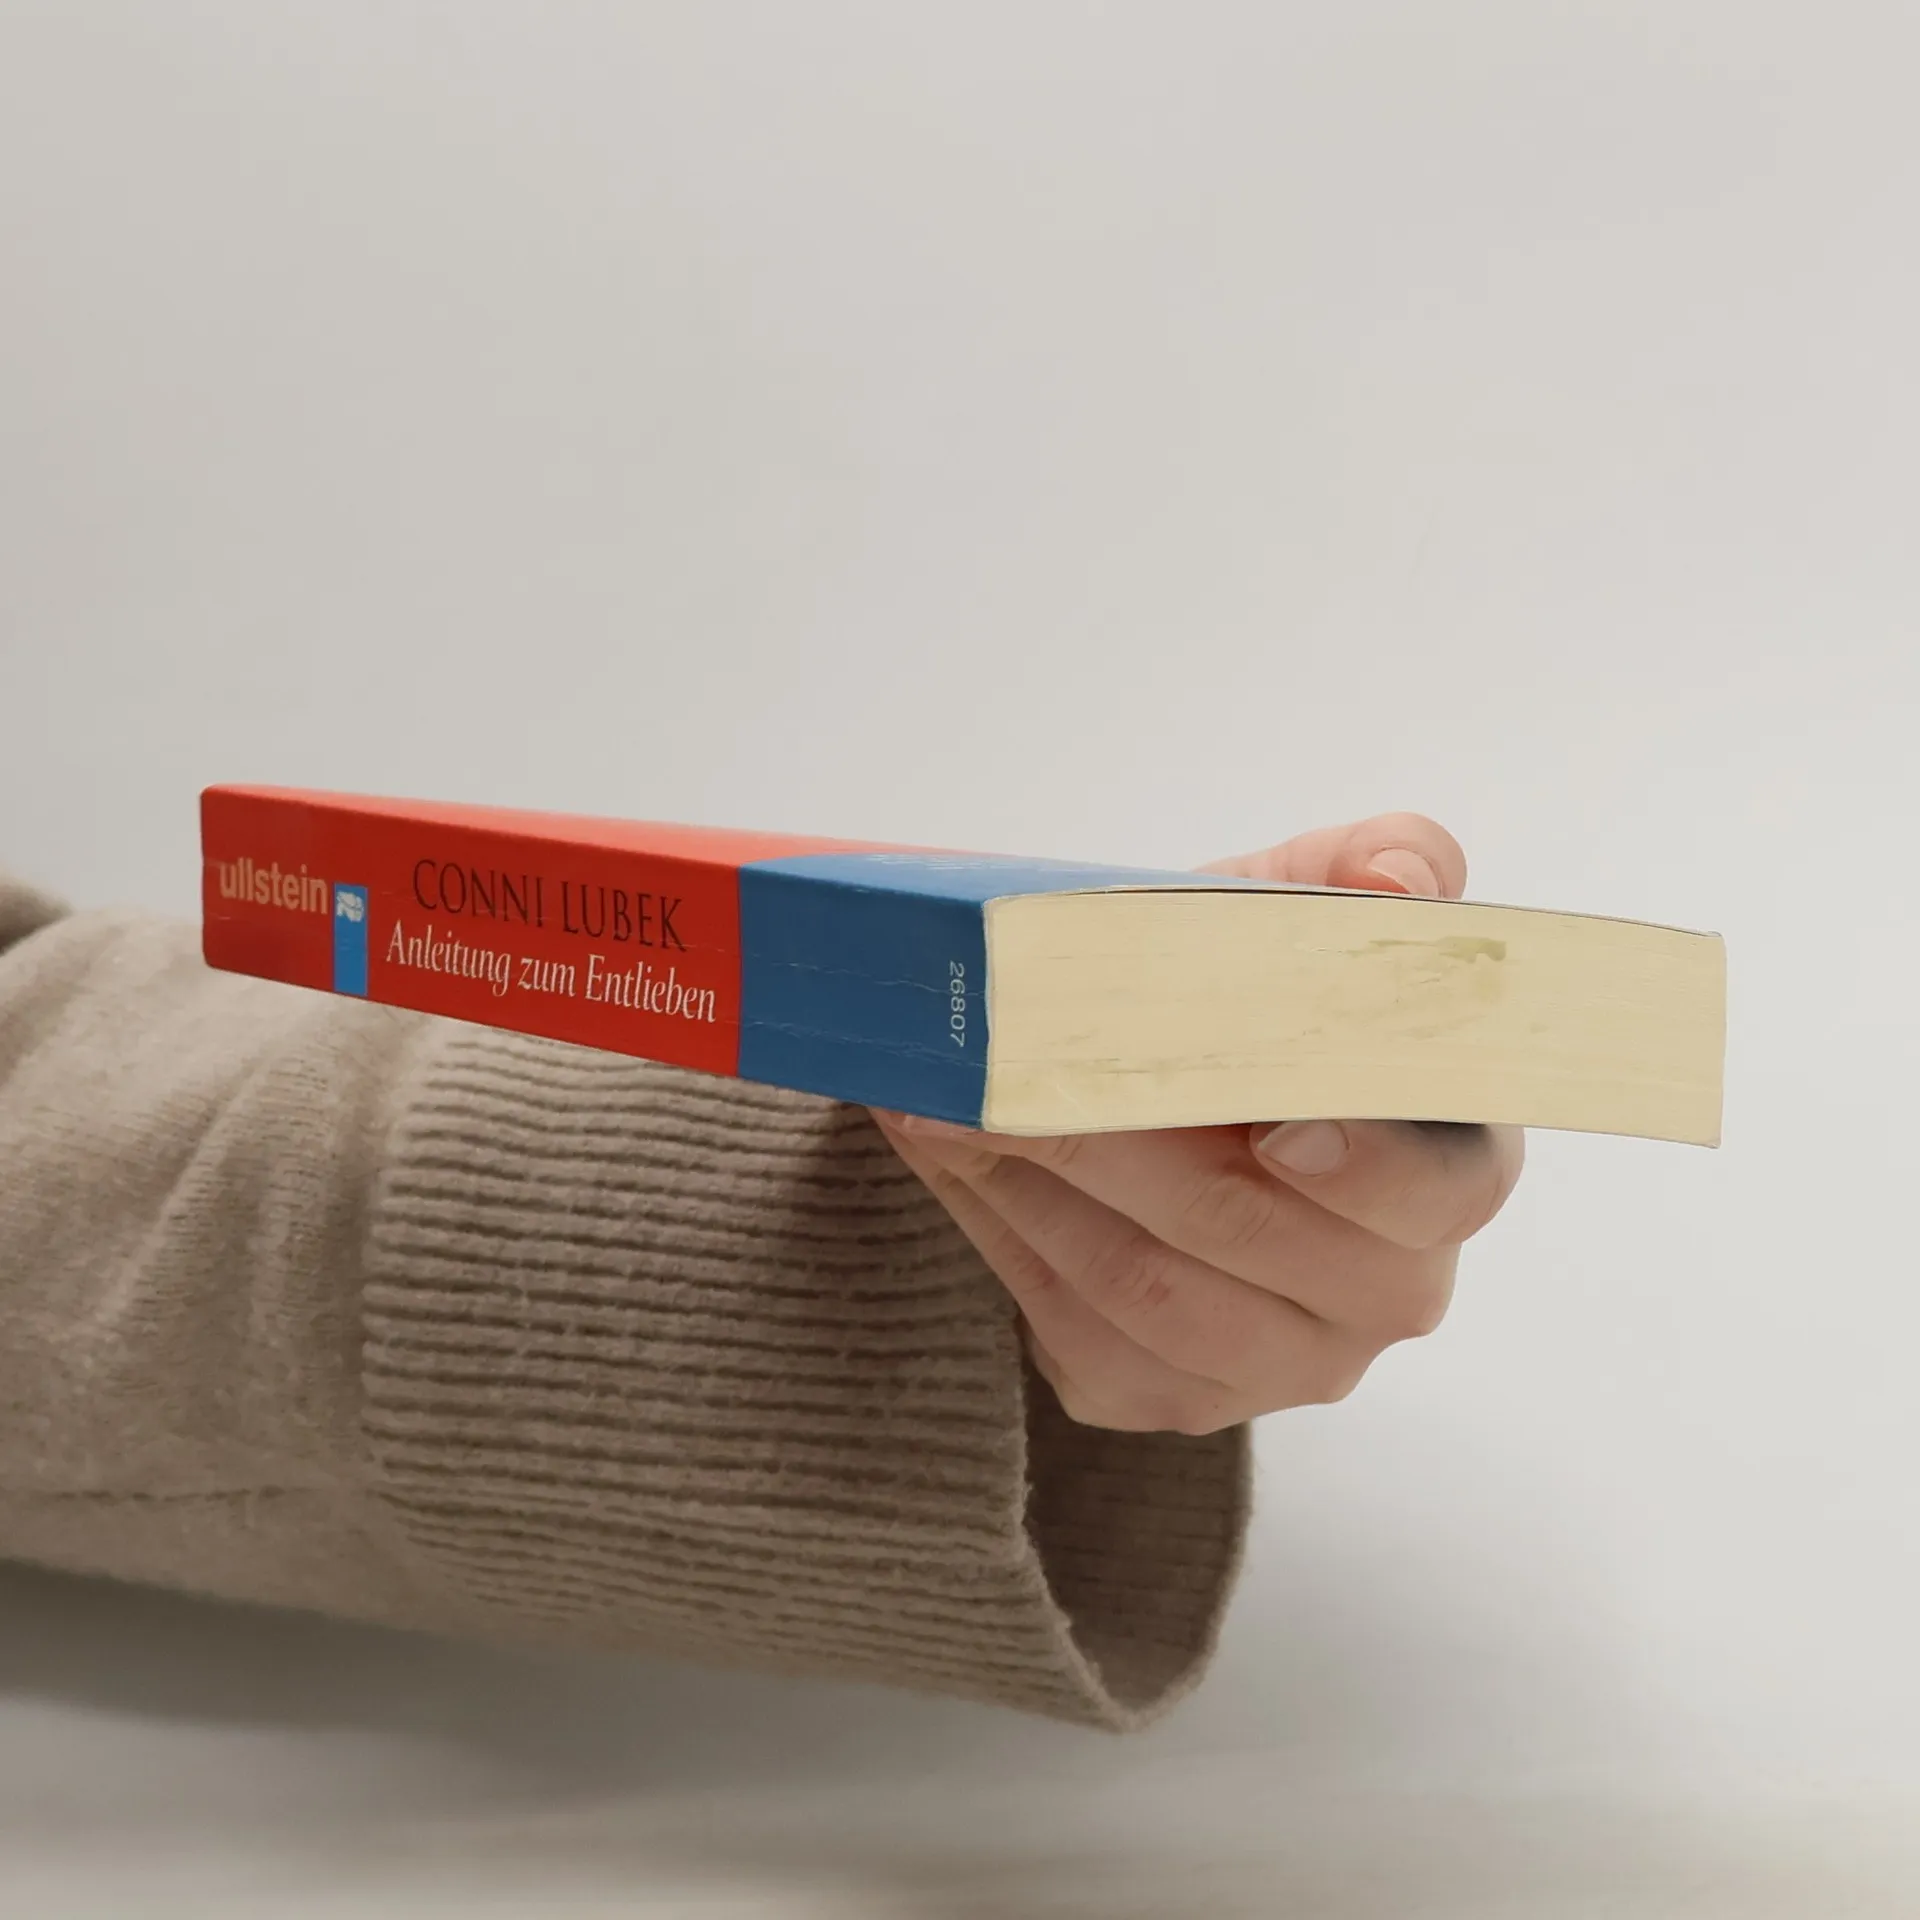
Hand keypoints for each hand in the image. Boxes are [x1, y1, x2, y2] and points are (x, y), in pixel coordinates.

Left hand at [871, 814, 1524, 1433]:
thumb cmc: (1243, 1011)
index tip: (1272, 1125)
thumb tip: (1399, 873)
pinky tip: (951, 1154)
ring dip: (1028, 1181)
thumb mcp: (1298, 915)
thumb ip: (1371, 868)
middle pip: (1247, 1230)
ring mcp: (1280, 1363)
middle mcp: (1385, 1291)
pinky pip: (1075, 1330)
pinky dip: (998, 1232)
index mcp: (1447, 1169)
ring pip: (1143, 1288)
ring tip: (940, 1099)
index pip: (1438, 1186)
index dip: (1364, 1163)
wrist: (1156, 1108)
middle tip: (1001, 1066)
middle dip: (1109, 1136)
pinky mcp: (1169, 1397)